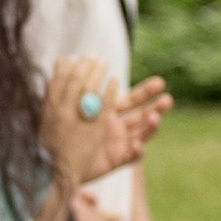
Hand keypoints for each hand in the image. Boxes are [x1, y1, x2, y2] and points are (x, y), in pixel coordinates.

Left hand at [42, 53, 169, 188]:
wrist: (52, 162)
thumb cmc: (58, 132)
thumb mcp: (63, 106)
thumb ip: (66, 84)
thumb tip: (61, 58)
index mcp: (108, 112)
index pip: (131, 99)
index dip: (146, 91)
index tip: (161, 82)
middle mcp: (116, 127)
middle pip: (142, 114)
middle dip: (156, 106)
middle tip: (168, 98)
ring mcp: (118, 144)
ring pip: (142, 133)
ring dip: (151, 126)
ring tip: (155, 118)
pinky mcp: (116, 160)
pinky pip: (130, 156)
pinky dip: (136, 151)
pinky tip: (137, 146)